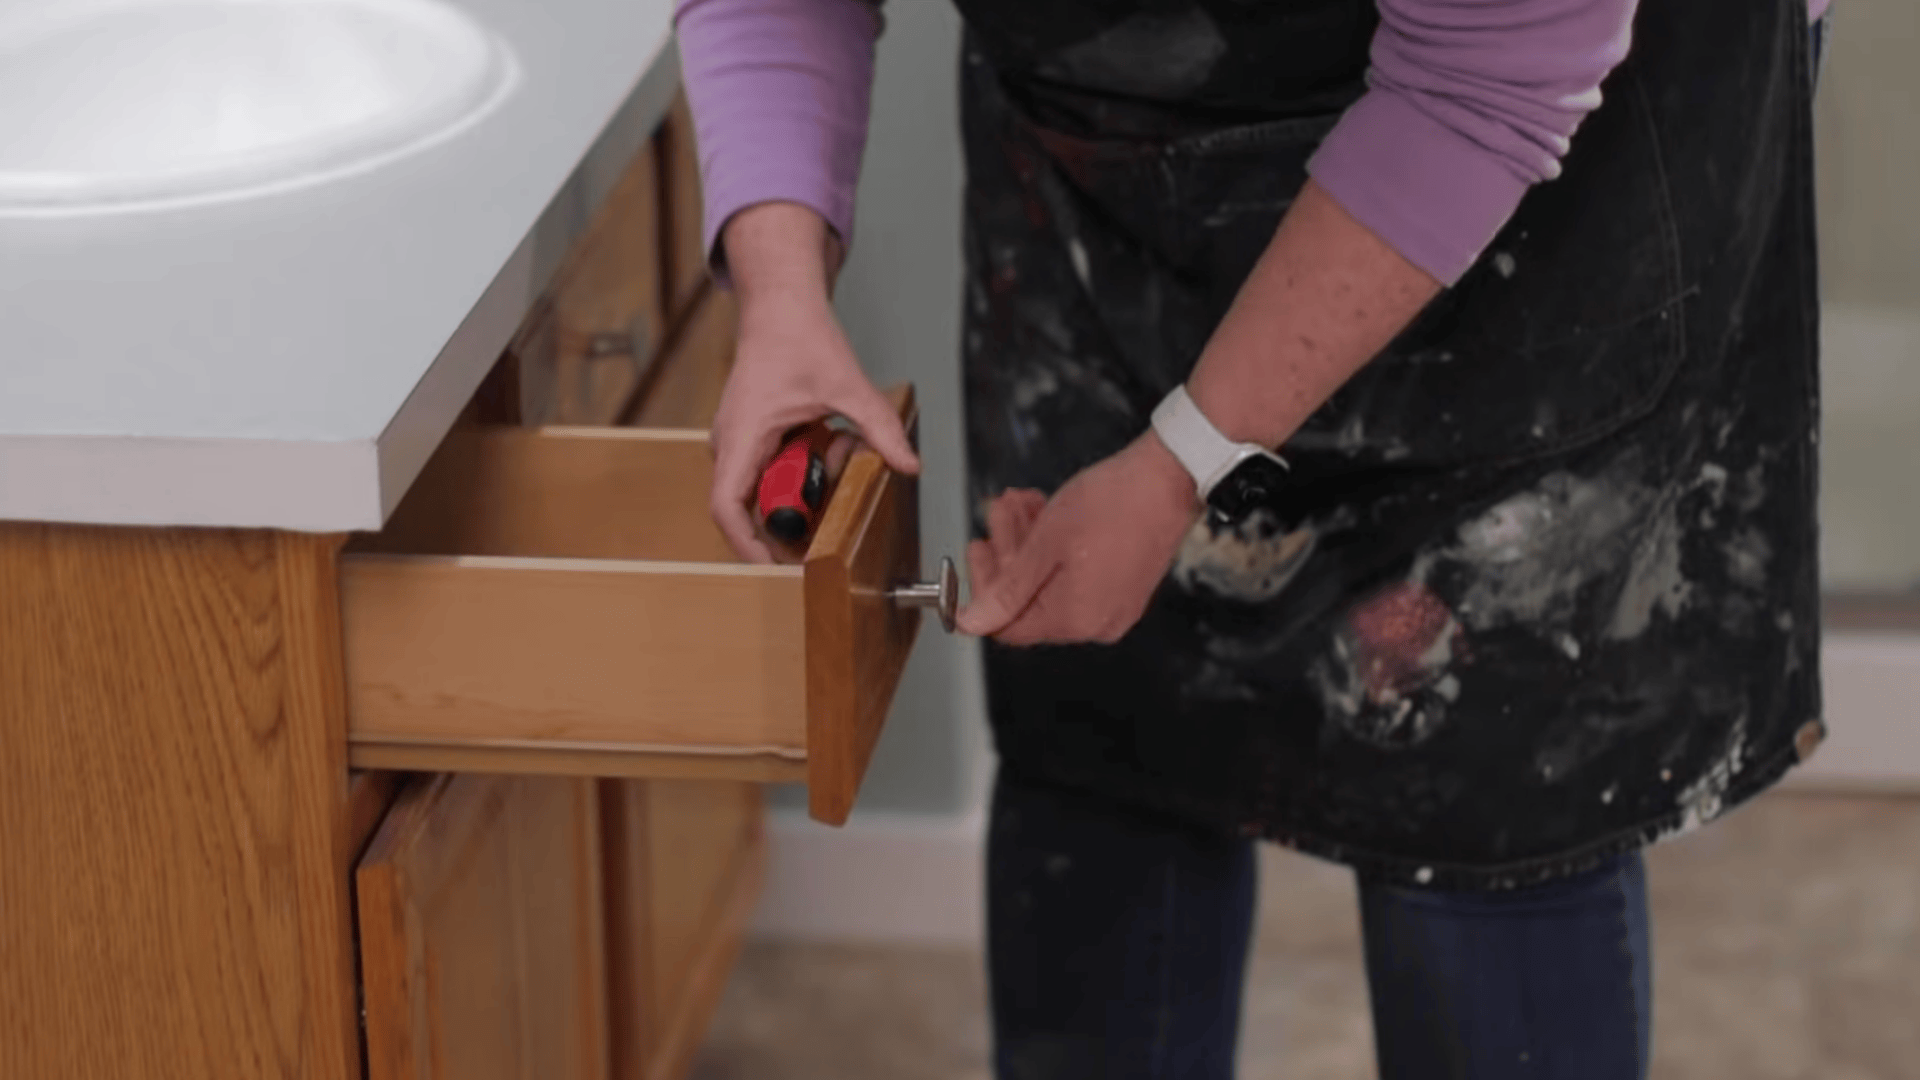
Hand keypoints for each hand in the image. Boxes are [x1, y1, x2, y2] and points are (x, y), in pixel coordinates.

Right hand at [707, 204, 919, 562]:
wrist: (780, 307)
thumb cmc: (800, 339)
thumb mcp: (849, 386)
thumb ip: (880, 429)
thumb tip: (909, 465)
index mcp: (742, 435)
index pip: (726, 507)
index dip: (747, 544)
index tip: (777, 565)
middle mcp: (730, 445)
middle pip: (754, 504)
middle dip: (801, 503)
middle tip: (836, 468)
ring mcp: (736, 443)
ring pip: (766, 488)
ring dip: (805, 479)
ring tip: (832, 439)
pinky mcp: (748, 439)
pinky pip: (772, 471)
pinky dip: (802, 464)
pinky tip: (823, 434)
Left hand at [958, 433, 1199, 644]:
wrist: (1169, 477)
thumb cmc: (1113, 504)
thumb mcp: (1045, 544)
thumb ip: (1006, 590)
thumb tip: (973, 623)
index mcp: (1076, 619)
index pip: (1008, 625)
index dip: (984, 590)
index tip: (977, 551)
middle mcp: (1098, 622)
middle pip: (1030, 601)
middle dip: (1008, 553)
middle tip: (999, 515)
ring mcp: (1115, 605)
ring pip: (1051, 582)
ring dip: (1029, 542)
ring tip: (1020, 504)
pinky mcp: (1125, 585)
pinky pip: (1076, 575)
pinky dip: (1055, 547)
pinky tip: (1045, 511)